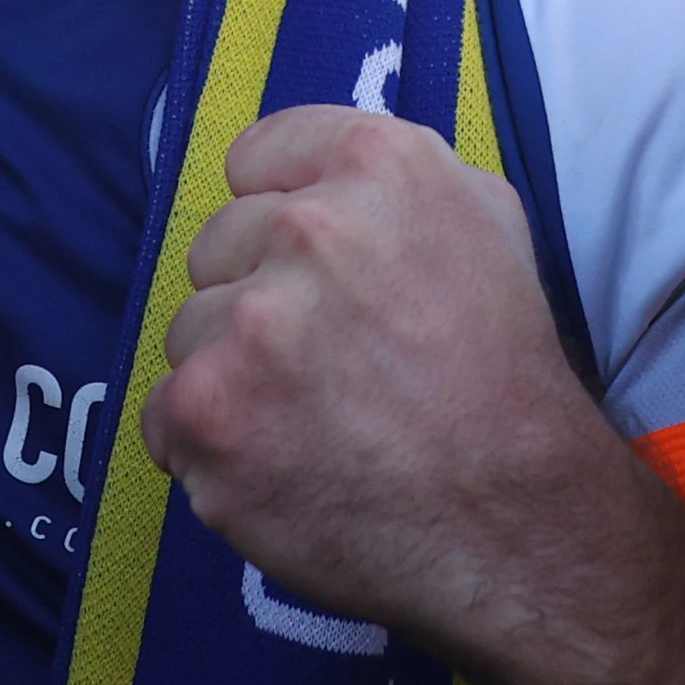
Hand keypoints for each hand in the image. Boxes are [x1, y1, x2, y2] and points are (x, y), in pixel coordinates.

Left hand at [147, 103, 652, 671]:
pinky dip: (209, 447)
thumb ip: (387, 183)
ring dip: (233, 376)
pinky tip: (281, 468)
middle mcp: (308, 227)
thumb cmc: (506, 380)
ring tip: (318, 424)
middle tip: (335, 365)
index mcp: (378, 164)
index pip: (256, 158)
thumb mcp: (488, 226)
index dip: (282, 220)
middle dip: (259, 300)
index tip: (318, 273)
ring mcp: (251, 324)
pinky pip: (163, 413)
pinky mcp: (207, 412)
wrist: (520, 526)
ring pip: (190, 332)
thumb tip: (305, 180)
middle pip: (217, 248)